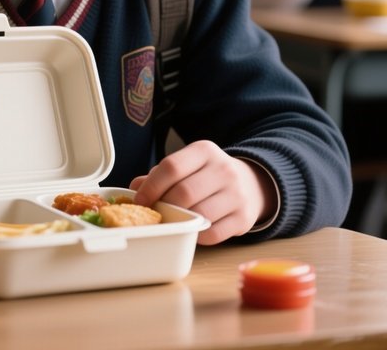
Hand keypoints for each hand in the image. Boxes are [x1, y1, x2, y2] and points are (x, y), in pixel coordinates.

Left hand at [129, 140, 275, 244]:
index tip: (140, 199)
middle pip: (184, 192)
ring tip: (173, 220)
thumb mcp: (188, 165)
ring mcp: (236, 195)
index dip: (151, 186)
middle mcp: (223, 169)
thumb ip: (161, 174)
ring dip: (181, 221)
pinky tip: (193, 228)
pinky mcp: (244, 219)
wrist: (251, 184)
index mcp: (204, 151)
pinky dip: (197, 235)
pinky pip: (213, 233)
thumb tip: (135, 188)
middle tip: (155, 212)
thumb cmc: (207, 175)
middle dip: (164, 205)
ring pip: (199, 214)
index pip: (171, 167)